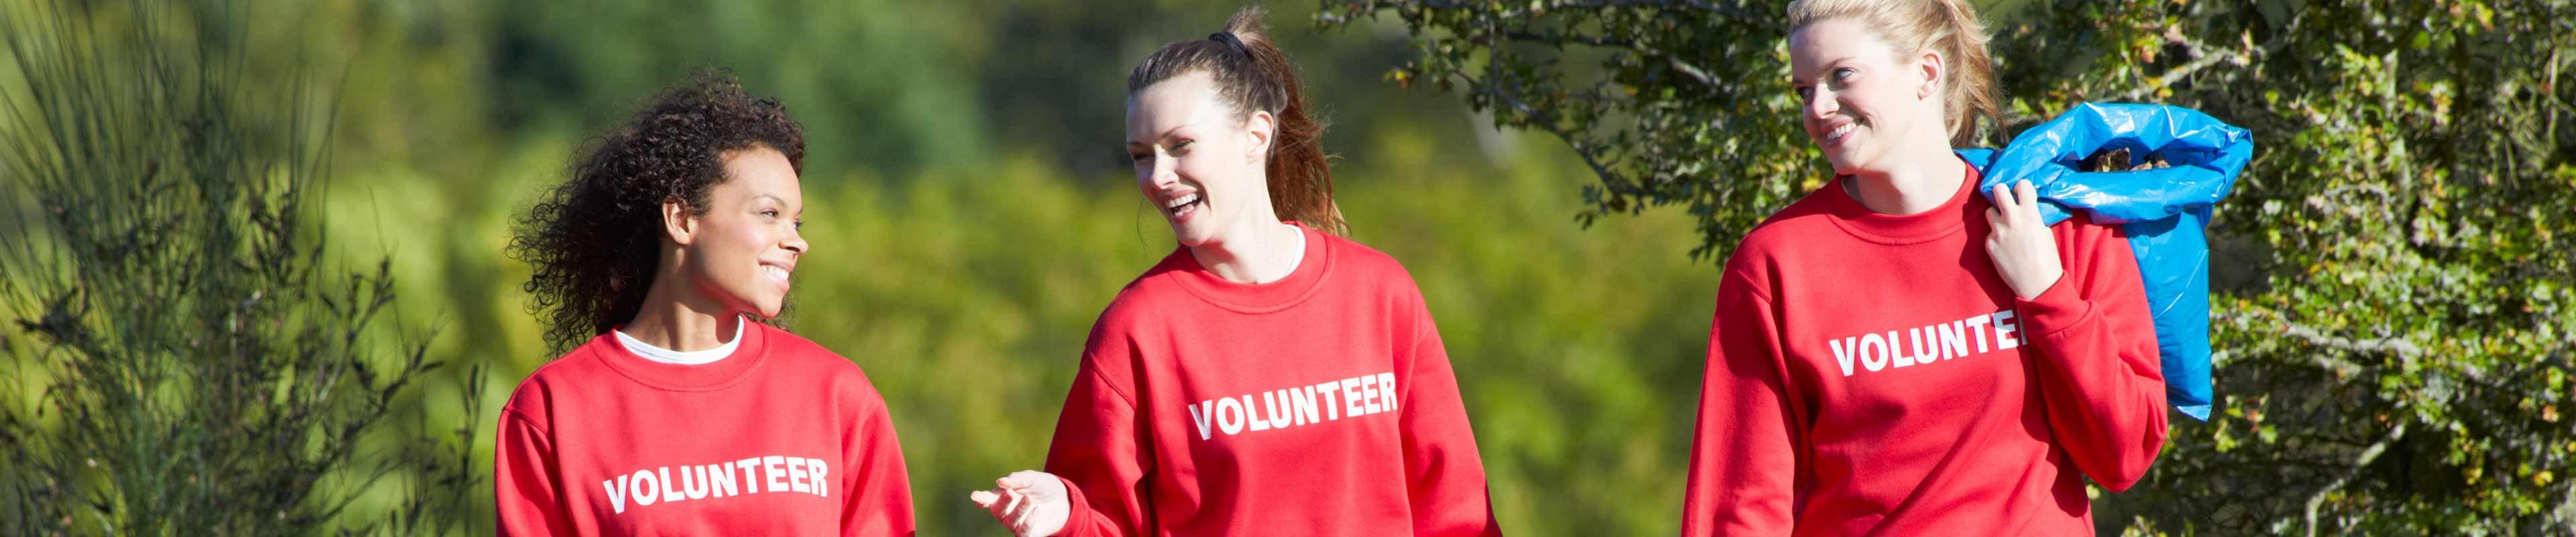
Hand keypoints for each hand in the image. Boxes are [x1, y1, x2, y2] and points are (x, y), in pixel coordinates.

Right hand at [969, 470, 1069, 536]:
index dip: (980, 498)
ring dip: (1018, 510)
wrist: (1063, 499)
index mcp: (1004, 496)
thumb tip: (1000, 481)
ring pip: (1010, 521)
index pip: (988, 499)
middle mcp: (1007, 511)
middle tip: (1010, 492)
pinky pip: (1023, 532)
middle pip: (997, 510)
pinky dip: (1028, 522)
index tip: (975, 496)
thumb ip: (1017, 479)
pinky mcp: (1028, 533)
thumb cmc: (1043, 486)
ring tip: (1029, 499)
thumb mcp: (1033, 478)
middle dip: (1002, 502)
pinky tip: (1036, 510)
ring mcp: (1017, 523)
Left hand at [1984, 180, 2063, 299]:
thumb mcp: (2045, 232)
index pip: (2022, 185)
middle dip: (2001, 192)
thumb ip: (2033, 218)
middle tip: (2005, 199)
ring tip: (2005, 226)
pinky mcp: (1988, 244)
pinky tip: (2004, 248)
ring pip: (1989, 212)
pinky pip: (1989, 233)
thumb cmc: (2047, 259)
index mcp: (2030, 214)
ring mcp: (1997, 231)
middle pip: (1998, 189)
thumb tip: (2026, 211)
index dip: (2022, 187)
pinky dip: (1996, 237)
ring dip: (1996, 216)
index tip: (2022, 192)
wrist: (2036, 284)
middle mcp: (2011, 219)